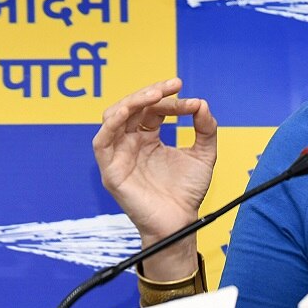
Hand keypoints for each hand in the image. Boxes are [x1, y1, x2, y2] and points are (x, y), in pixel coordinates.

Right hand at [92, 78, 217, 273]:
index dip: (169, 100)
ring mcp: (119, 155)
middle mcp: (130, 143)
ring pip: (113, 117)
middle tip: (171, 86)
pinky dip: (112, 123)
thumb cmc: (188, 192)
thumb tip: (201, 103)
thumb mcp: (204, 154)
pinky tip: (127, 112)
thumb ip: (205, 128)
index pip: (152, 109)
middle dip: (150, 93)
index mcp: (148, 138)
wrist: (182, 222)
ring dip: (131, 101)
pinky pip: (101, 142)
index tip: (190, 101)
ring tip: (155, 94)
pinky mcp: (111, 170)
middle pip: (131, 107)